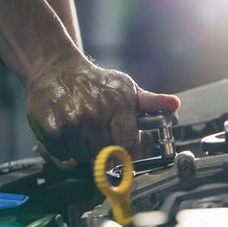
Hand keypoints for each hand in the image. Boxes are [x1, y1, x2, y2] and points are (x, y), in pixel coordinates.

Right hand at [26, 55, 180, 165]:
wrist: (56, 68)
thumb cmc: (95, 82)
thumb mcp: (125, 87)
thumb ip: (150, 102)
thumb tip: (174, 105)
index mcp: (118, 103)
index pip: (128, 145)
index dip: (125, 151)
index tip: (121, 149)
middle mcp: (95, 113)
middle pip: (106, 155)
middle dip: (104, 151)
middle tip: (98, 134)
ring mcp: (73, 122)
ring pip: (84, 157)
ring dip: (83, 151)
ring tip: (82, 130)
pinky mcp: (53, 129)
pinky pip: (64, 157)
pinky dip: (64, 151)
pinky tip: (66, 133)